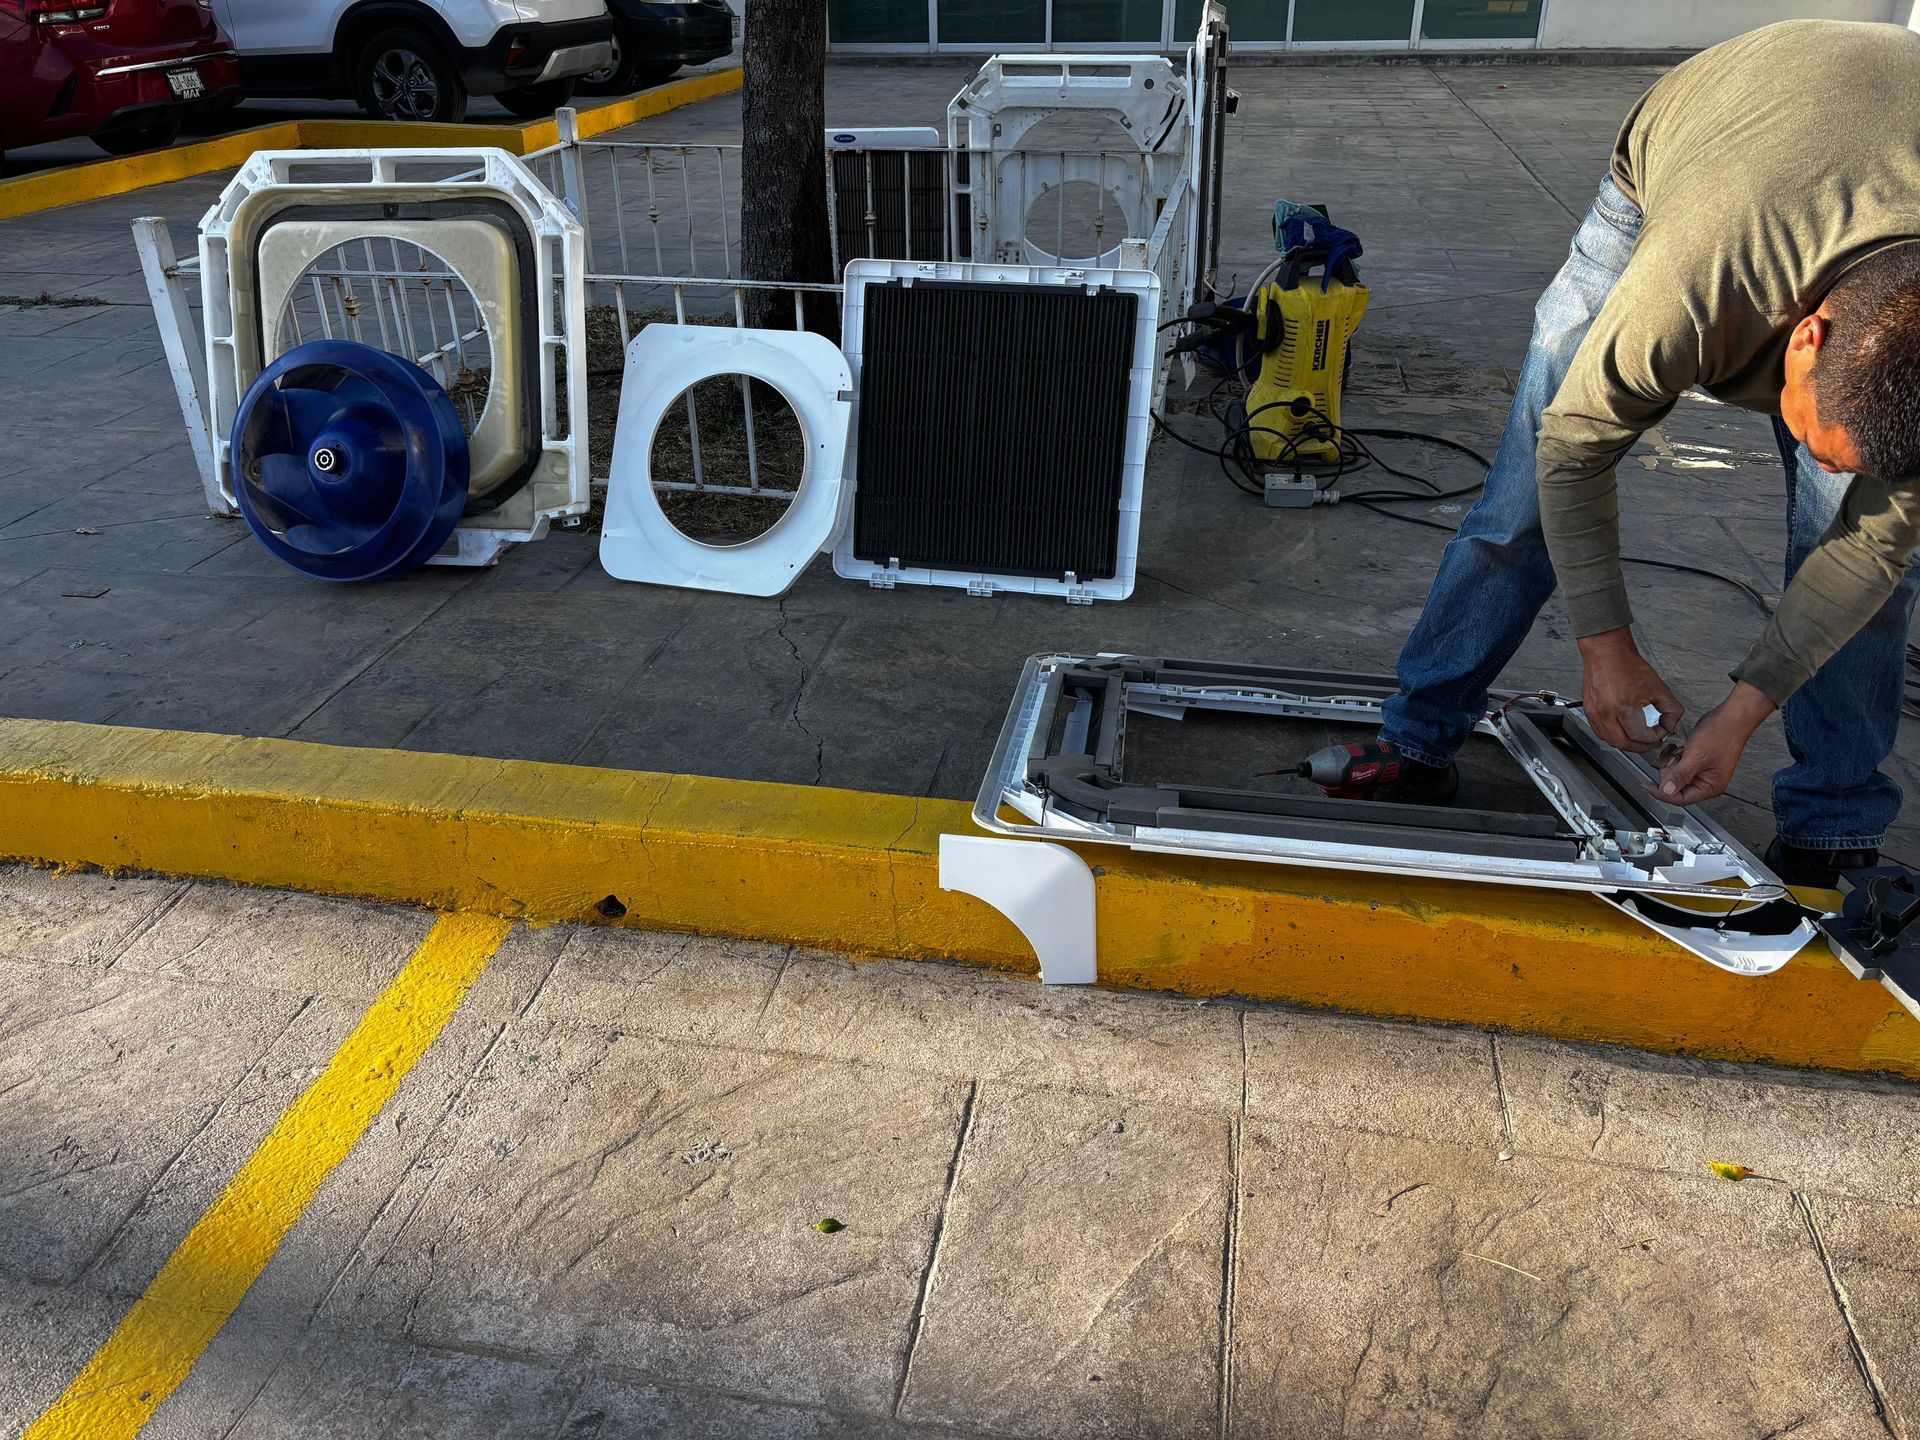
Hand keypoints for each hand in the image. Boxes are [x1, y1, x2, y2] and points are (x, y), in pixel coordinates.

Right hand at [1578, 627, 1682, 749]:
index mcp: (1624, 706)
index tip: (1660, 731)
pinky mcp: (1589, 711)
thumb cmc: (1627, 666)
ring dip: (1626, 743)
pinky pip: (1600, 732)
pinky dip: (1613, 736)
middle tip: (1651, 741)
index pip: (1640, 736)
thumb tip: (1671, 725)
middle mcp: (1606, 712)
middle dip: (1641, 746)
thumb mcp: (1658, 686)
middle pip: (1623, 744)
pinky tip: (1622, 729)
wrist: (1606, 653)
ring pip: (1610, 741)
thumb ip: (1671, 709)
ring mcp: (1595, 713)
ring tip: (1638, 737)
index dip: (1655, 738)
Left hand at [1654, 683, 1776, 805]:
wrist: (1731, 717)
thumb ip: (1680, 776)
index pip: (1680, 799)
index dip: (1662, 793)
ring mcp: (1702, 771)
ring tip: (1680, 751)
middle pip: (1675, 786)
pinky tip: (1680, 748)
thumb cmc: (1722, 734)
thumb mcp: (1696, 757)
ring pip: (1675, 774)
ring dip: (1672, 761)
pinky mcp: (1698, 761)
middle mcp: (1707, 781)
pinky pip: (1679, 763)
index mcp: (1710, 786)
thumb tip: (1667, 791)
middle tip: (1675, 757)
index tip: (1647, 785)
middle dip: (1669, 770)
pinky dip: (1676, 755)